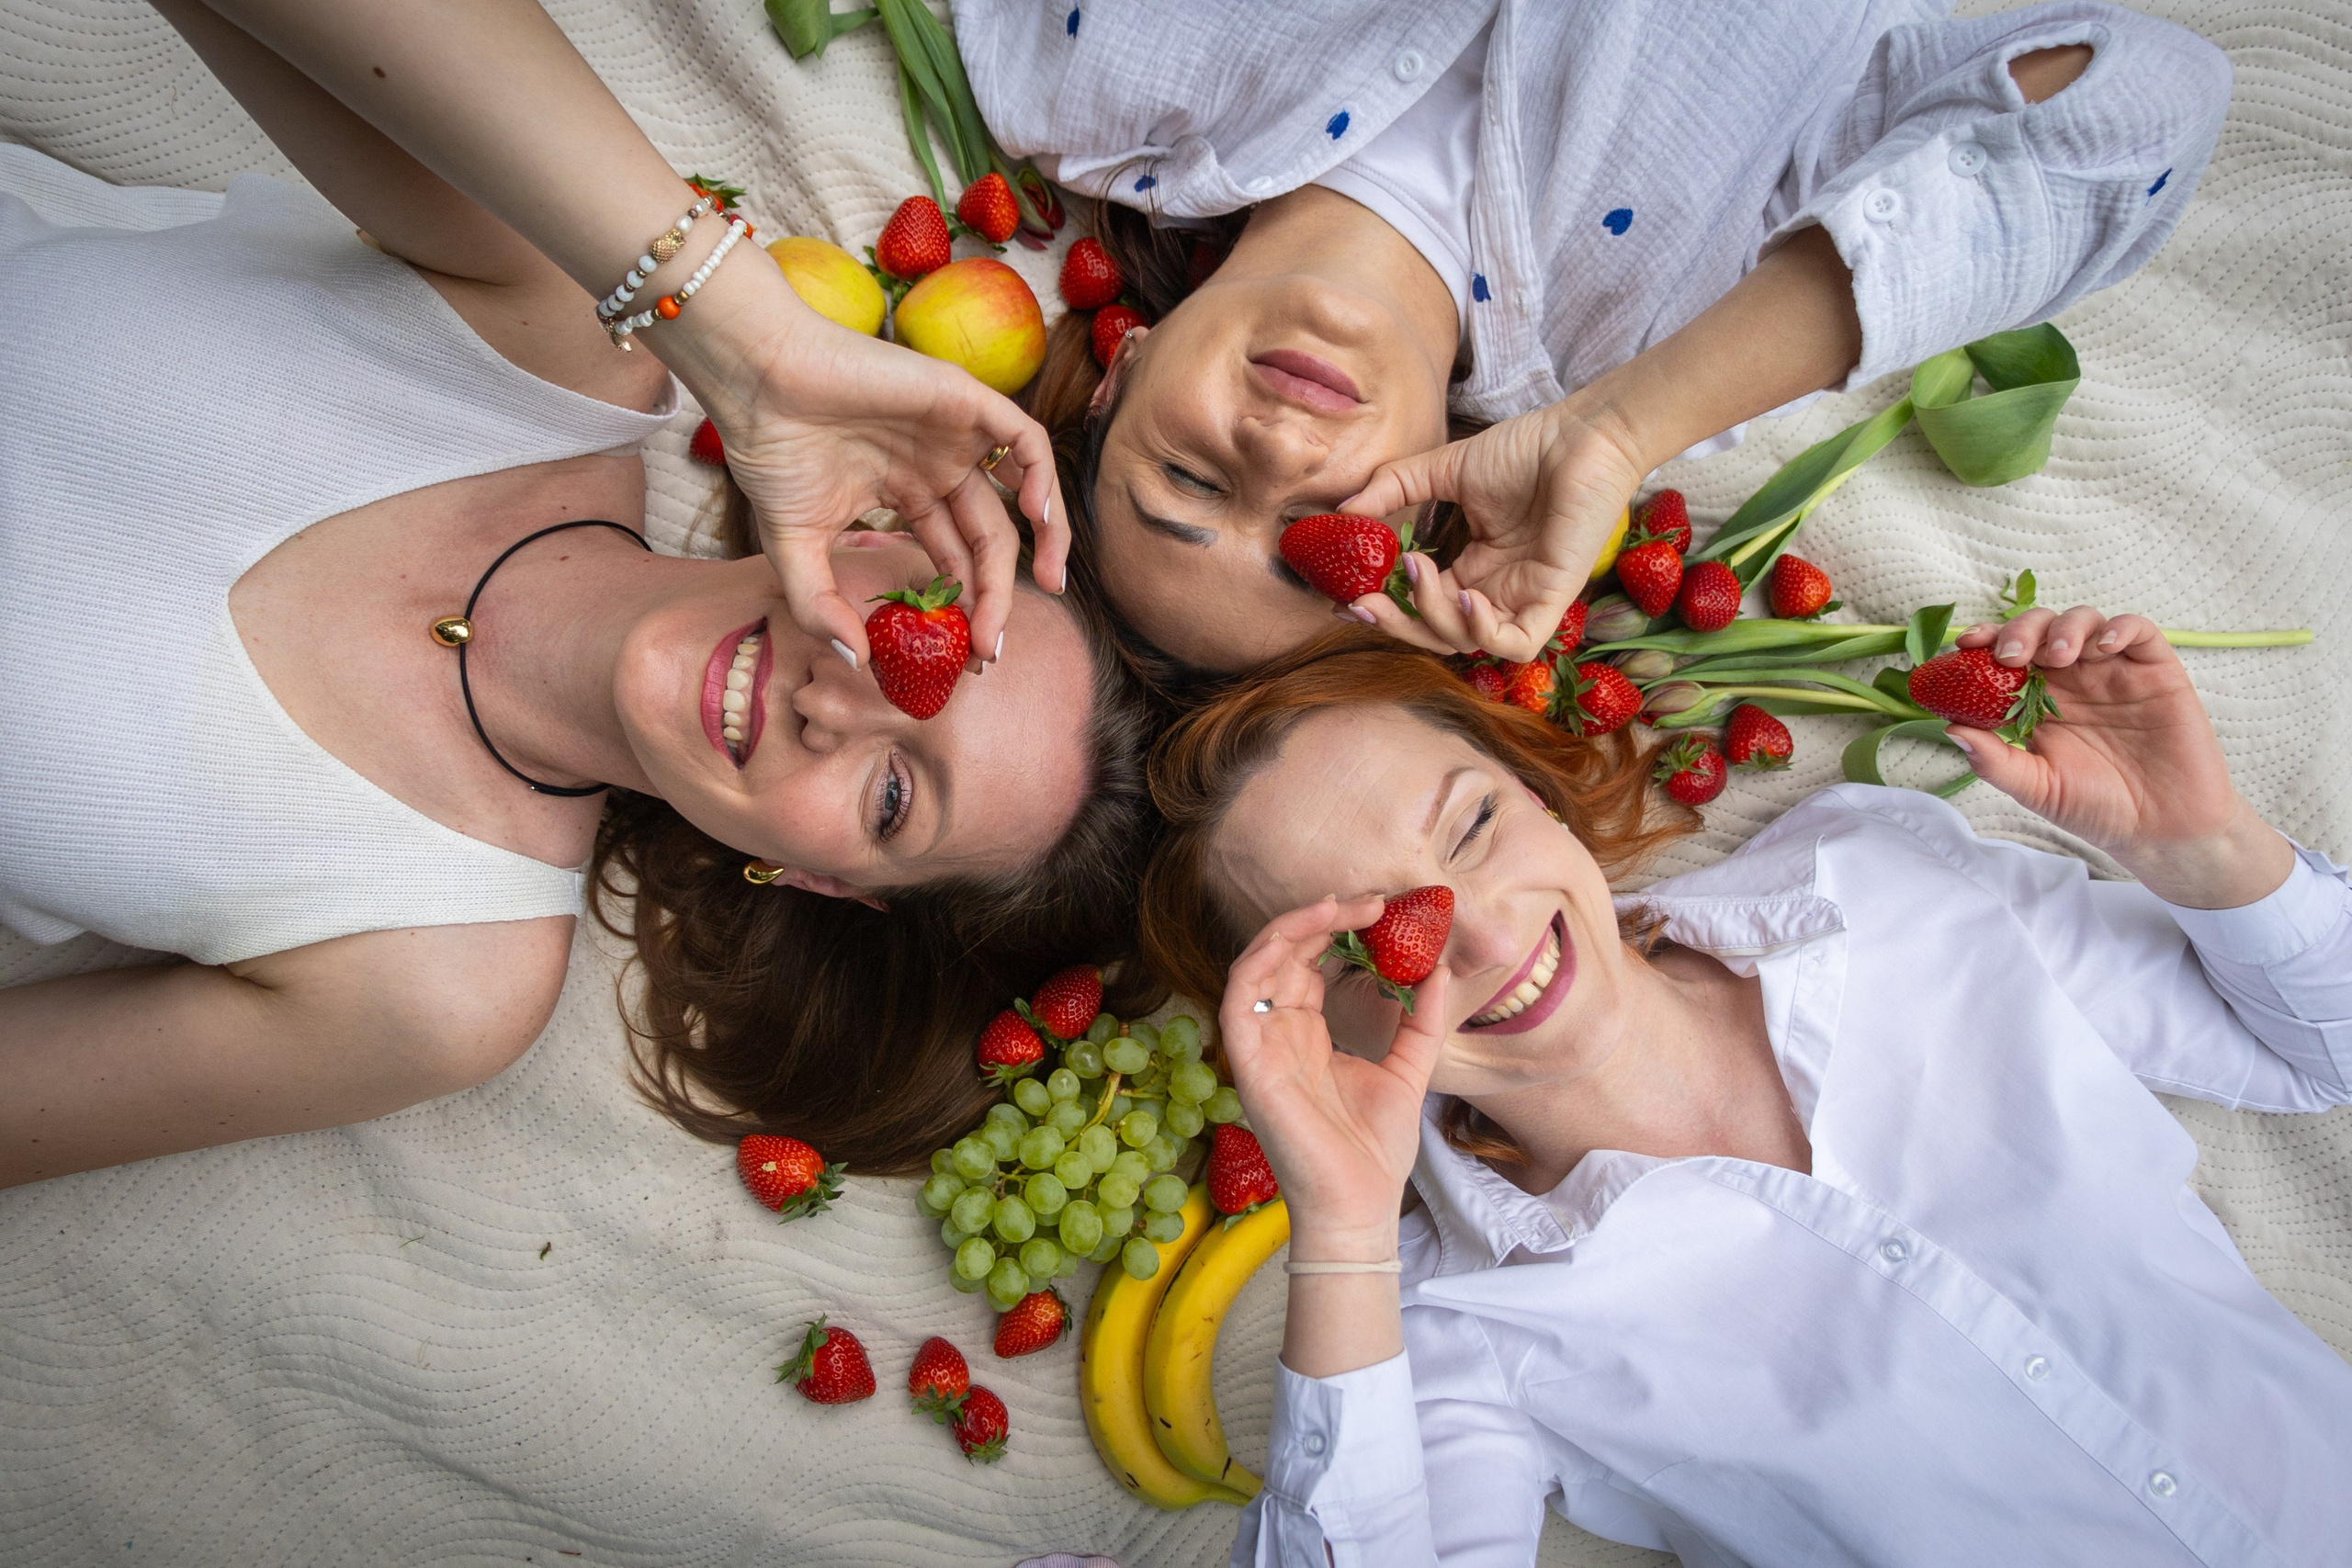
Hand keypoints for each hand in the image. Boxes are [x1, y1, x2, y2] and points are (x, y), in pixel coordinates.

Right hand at [663, 284, 1064, 668]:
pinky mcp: (963, 399)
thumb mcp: (793, 546)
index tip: (971, 654)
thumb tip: (855, 660)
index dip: (967, 606)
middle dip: (997, 594)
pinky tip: (1037, 521)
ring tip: (1050, 584)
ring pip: (1023, 489)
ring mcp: (954, 434)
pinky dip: (1042, 478)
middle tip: (993, 646)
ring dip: (1045, 537)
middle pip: (988, 538)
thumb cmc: (770, 450)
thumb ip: (821, 605)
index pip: (954, 558)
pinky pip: (1024, 441)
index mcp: (907, 494)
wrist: (756, 380)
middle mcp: (937, 466)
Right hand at [1218, 896, 1449, 1255]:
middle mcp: (1278, 1034)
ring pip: (1257, 964)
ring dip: (1293, 927)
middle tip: (1371, 902)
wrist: (1360, 1204)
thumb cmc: (1374, 1150)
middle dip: (1322, 919)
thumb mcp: (1409, 1070)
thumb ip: (1420, 1021)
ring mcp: (1259, 1047)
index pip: (1310, 964)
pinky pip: (1237, 997)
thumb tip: (1441, 969)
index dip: (1337, 930)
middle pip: (1284, 955)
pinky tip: (1297, 937)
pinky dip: (1260, 959)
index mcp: (1307, 1035)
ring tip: (1342, 908)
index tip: (1382, 910)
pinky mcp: (1247, 1063)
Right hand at [1339, 399, 1645, 661]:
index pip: (1423, 605)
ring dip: (1432, 616)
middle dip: (1396, 624)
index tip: (1347, 595)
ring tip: (1420, 570)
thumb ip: (1395, 489)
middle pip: (1437, 635)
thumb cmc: (1527, 449)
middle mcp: (1496, 590)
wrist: (1583, 436)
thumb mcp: (1445, 469)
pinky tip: (1465, 595)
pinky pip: (1514, 643)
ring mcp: (1524, 598)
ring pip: (1467, 643)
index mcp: (1474, 567)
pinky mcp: (1553, 599)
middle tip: (1362, 602)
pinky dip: (1482, 631)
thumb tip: (1343, 512)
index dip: (1386, 608)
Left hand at [1949, 607, 2293, 908]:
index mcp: (2038, 701)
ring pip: (2085, 621)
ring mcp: (2114, 672)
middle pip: (2040, 629)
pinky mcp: (2157, 672)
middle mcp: (2073, 679)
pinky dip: (2119, 628)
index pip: (2006, 656)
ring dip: (2064, 628)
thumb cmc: (2096, 808)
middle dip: (2020, 630)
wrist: (2160, 830)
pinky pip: (2139, 631)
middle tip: (2010, 655)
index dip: (1985, 642)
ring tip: (2058, 657)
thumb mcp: (2037, 788)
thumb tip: (1950, 729)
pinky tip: (2103, 647)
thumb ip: (1995, 761)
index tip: (1965, 645)